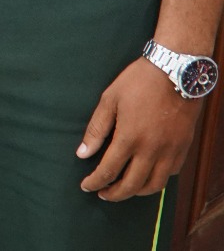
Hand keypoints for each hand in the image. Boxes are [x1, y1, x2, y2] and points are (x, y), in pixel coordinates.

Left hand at [78, 57, 201, 199]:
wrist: (176, 72)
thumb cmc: (138, 82)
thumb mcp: (109, 100)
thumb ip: (96, 129)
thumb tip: (82, 154)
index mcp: (130, 138)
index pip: (109, 171)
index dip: (95, 182)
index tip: (86, 186)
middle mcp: (152, 150)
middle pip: (132, 185)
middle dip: (114, 194)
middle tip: (102, 194)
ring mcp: (170, 151)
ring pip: (155, 185)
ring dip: (137, 192)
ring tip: (123, 188)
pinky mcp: (183, 148)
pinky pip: (170, 173)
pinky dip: (157, 179)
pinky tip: (146, 174)